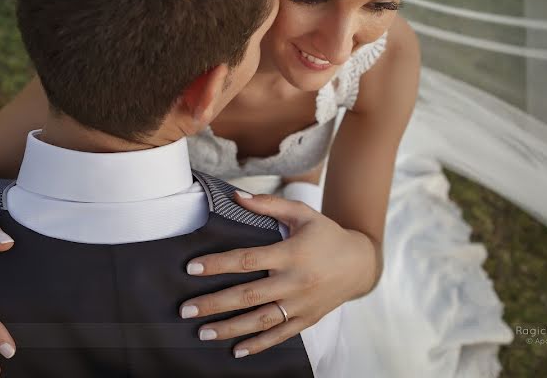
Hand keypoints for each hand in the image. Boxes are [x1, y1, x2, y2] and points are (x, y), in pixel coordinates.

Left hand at [178, 192, 376, 357]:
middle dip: (214, 303)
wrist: (360, 264)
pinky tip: (236, 350)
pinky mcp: (306, 320)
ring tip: (203, 332)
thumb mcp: (301, 213)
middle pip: (248, 295)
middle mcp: (295, 282)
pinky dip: (258, 345)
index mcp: (291, 254)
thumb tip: (236, 197)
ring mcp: (301, 304)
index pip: (248, 260)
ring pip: (260, 320)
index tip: (192, 268)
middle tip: (186, 309)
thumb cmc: (326, 234)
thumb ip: (269, 205)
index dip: (218, 264)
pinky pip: (279, 335)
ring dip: (230, 328)